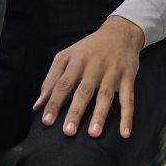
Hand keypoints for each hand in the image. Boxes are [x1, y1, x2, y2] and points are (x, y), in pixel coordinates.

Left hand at [34, 16, 144, 138]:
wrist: (120, 32)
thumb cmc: (89, 48)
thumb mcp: (67, 56)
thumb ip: (51, 80)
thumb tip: (37, 106)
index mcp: (77, 60)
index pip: (63, 83)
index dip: (54, 102)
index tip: (46, 122)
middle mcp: (95, 66)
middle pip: (84, 91)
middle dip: (76, 111)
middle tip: (68, 132)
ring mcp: (113, 71)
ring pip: (105, 95)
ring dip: (100, 114)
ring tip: (93, 134)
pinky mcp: (128, 76)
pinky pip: (128, 98)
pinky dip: (127, 115)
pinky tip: (125, 132)